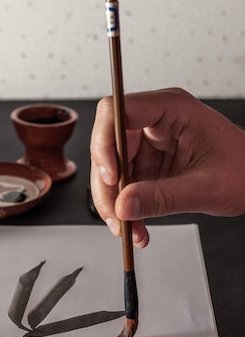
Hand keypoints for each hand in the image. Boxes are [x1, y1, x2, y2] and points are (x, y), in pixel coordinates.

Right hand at [90, 88, 244, 246]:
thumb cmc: (244, 169)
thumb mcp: (206, 187)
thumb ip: (163, 197)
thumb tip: (124, 206)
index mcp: (171, 109)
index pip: (117, 111)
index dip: (105, 143)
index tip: (112, 177)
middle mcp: (155, 121)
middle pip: (107, 145)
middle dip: (107, 184)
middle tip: (116, 215)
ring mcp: (149, 142)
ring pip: (110, 168)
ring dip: (114, 201)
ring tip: (128, 228)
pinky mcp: (148, 163)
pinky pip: (124, 184)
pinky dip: (125, 208)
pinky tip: (136, 227)